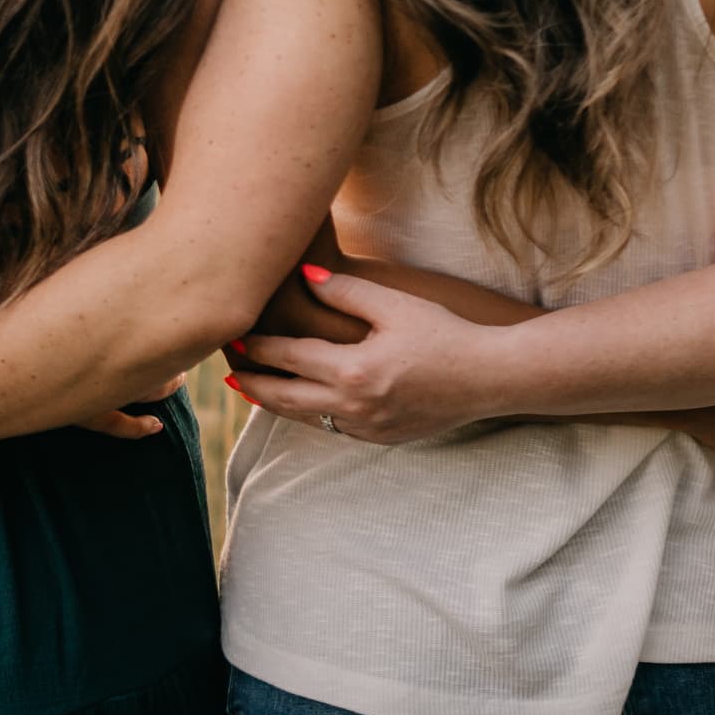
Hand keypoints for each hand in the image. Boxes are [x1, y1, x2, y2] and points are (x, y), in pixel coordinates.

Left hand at [219, 268, 506, 444]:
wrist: (488, 378)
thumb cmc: (444, 334)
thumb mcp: (395, 305)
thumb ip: (346, 291)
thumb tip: (305, 275)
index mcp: (354, 372)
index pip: (291, 358)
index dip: (259, 347)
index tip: (234, 337)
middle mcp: (354, 407)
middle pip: (285, 398)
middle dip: (253, 384)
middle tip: (226, 373)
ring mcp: (366, 428)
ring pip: (304, 418)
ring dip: (275, 403)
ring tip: (251, 388)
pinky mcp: (379, 438)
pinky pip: (330, 428)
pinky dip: (307, 414)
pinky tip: (299, 401)